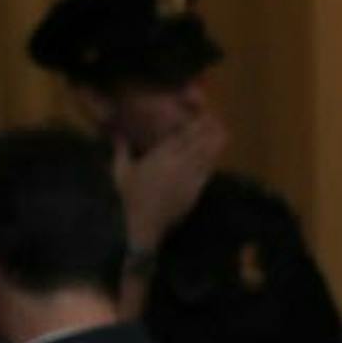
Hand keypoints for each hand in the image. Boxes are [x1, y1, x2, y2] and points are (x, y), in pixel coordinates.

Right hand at [114, 113, 225, 251]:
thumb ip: (121, 151)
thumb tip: (117, 135)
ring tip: (223, 132)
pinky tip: (217, 154)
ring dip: (214, 143)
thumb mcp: (121, 173)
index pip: (181, 136)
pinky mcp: (194, 192)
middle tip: (216, 120)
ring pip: (205, 156)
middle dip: (207, 130)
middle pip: (196, 143)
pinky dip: (212, 161)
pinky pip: (206, 172)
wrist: (144, 226)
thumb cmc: (131, 200)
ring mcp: (188, 178)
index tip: (202, 116)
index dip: (194, 125)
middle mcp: (176, 164)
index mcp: (159, 157)